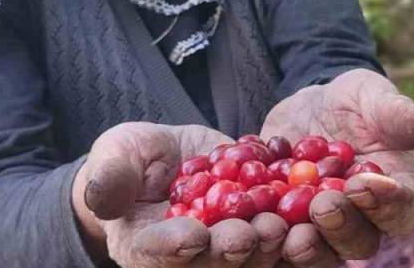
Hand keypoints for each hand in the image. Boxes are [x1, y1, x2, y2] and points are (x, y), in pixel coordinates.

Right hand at [73, 122, 289, 267]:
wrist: (170, 160)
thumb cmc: (132, 160)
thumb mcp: (115, 157)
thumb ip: (111, 176)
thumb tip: (100, 196)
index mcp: (145, 247)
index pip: (157, 253)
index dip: (175, 247)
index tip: (193, 236)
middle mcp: (189, 258)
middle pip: (212, 263)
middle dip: (233, 249)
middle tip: (252, 231)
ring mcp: (228, 249)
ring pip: (252, 257)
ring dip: (271, 245)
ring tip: (285, 225)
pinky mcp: (261, 231)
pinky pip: (284, 238)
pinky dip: (299, 229)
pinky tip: (313, 210)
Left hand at [259, 69, 413, 265]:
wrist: (310, 109)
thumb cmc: (355, 102)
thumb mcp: (372, 95)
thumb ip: (395, 112)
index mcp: (397, 195)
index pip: (402, 211)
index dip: (387, 205)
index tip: (364, 184)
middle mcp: (363, 222)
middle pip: (359, 240)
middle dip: (340, 226)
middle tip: (323, 205)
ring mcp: (322, 231)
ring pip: (317, 251)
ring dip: (302, 244)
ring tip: (283, 228)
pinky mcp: (286, 228)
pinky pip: (275, 239)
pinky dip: (260, 231)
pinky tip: (242, 218)